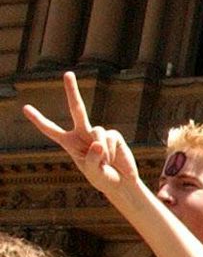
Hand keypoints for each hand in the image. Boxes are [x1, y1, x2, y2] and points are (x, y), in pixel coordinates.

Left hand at [23, 72, 140, 198]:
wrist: (122, 182)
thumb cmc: (102, 178)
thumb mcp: (92, 173)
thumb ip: (92, 159)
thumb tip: (99, 141)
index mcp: (69, 143)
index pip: (51, 130)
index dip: (38, 120)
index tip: (26, 108)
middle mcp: (82, 134)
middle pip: (77, 109)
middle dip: (72, 91)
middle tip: (68, 73)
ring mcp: (99, 133)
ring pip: (97, 131)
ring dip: (101, 151)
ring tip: (105, 163)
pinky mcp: (114, 135)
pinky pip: (109, 138)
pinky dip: (109, 151)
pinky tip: (112, 159)